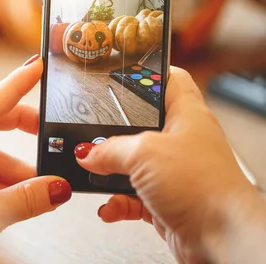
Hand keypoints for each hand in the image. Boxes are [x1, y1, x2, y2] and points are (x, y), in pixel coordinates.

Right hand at [75, 67, 261, 263]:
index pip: (170, 80)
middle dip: (113, 133)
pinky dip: (116, 201)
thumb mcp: (144, 153)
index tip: (123, 71)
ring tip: (94, 173)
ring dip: (109, 172)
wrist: (223, 239)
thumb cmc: (205, 188)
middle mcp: (182, 141)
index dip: (147, 72)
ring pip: (132, 165)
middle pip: (140, 126)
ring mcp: (174, 173)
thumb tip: (87, 152)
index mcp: (187, 115)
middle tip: (93, 131)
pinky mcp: (165, 201)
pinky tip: (108, 205)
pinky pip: (131, 196)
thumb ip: (109, 149)